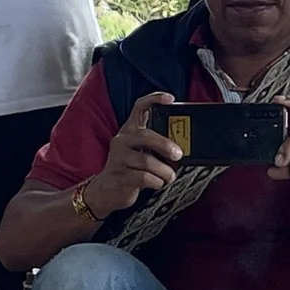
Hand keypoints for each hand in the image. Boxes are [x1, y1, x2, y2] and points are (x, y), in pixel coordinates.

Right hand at [86, 92, 184, 217]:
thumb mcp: (141, 151)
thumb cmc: (130, 168)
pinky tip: (158, 183)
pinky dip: (157, 182)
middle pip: (145, 136)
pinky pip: (144, 178)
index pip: (139, 107)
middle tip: (178, 154)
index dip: (155, 99)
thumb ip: (157, 145)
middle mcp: (122, 141)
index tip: (171, 99)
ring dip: (164, 171)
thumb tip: (182, 147)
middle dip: (165, 145)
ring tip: (170, 176)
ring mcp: (118, 158)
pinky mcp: (119, 176)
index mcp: (130, 130)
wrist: (107, 190)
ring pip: (146, 161)